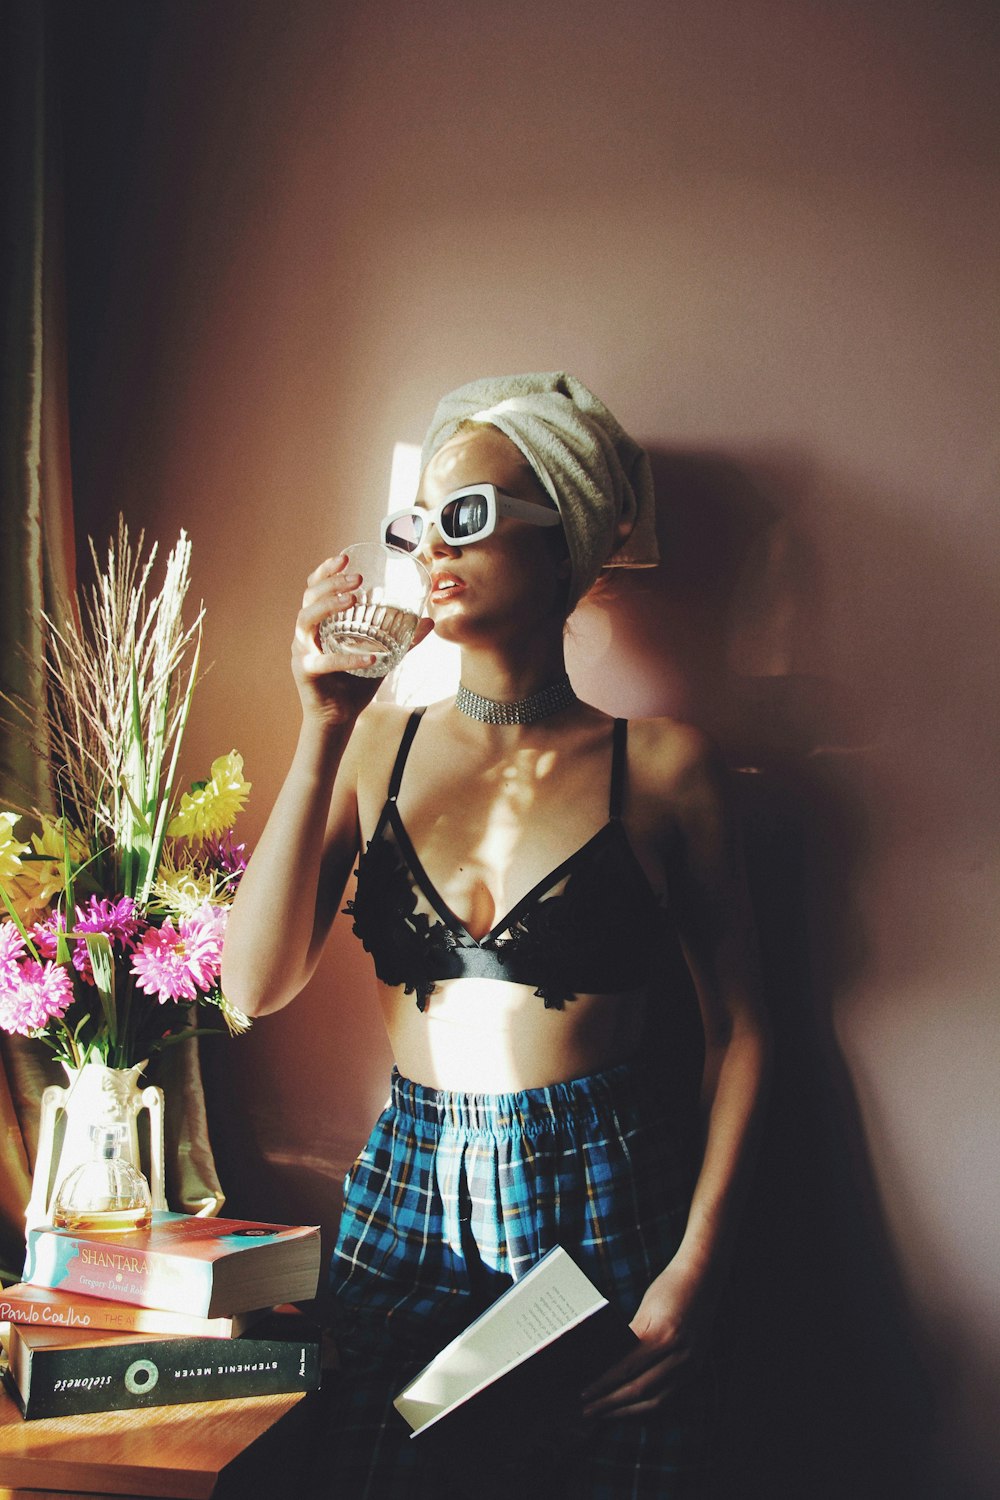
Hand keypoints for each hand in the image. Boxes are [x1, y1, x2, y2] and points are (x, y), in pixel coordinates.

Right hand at [292, 554, 431, 725]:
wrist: (339, 717)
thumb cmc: (355, 684)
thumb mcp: (383, 656)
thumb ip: (403, 640)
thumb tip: (429, 622)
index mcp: (320, 624)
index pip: (315, 588)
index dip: (326, 570)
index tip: (345, 556)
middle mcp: (307, 634)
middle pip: (309, 598)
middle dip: (331, 583)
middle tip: (357, 580)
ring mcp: (302, 651)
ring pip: (306, 620)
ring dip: (328, 606)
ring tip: (353, 599)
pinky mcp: (306, 672)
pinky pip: (325, 660)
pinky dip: (348, 658)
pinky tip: (372, 657)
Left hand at [580, 1257, 717, 1419]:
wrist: (704, 1277)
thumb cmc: (669, 1286)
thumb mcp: (644, 1309)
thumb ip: (629, 1337)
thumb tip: (602, 1364)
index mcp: (663, 1334)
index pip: (626, 1368)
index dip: (603, 1384)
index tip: (584, 1393)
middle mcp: (679, 1354)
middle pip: (640, 1389)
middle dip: (610, 1403)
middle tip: (587, 1410)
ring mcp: (690, 1364)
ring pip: (655, 1400)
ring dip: (627, 1411)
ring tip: (605, 1414)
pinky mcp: (695, 1369)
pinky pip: (669, 1396)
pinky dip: (647, 1405)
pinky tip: (630, 1407)